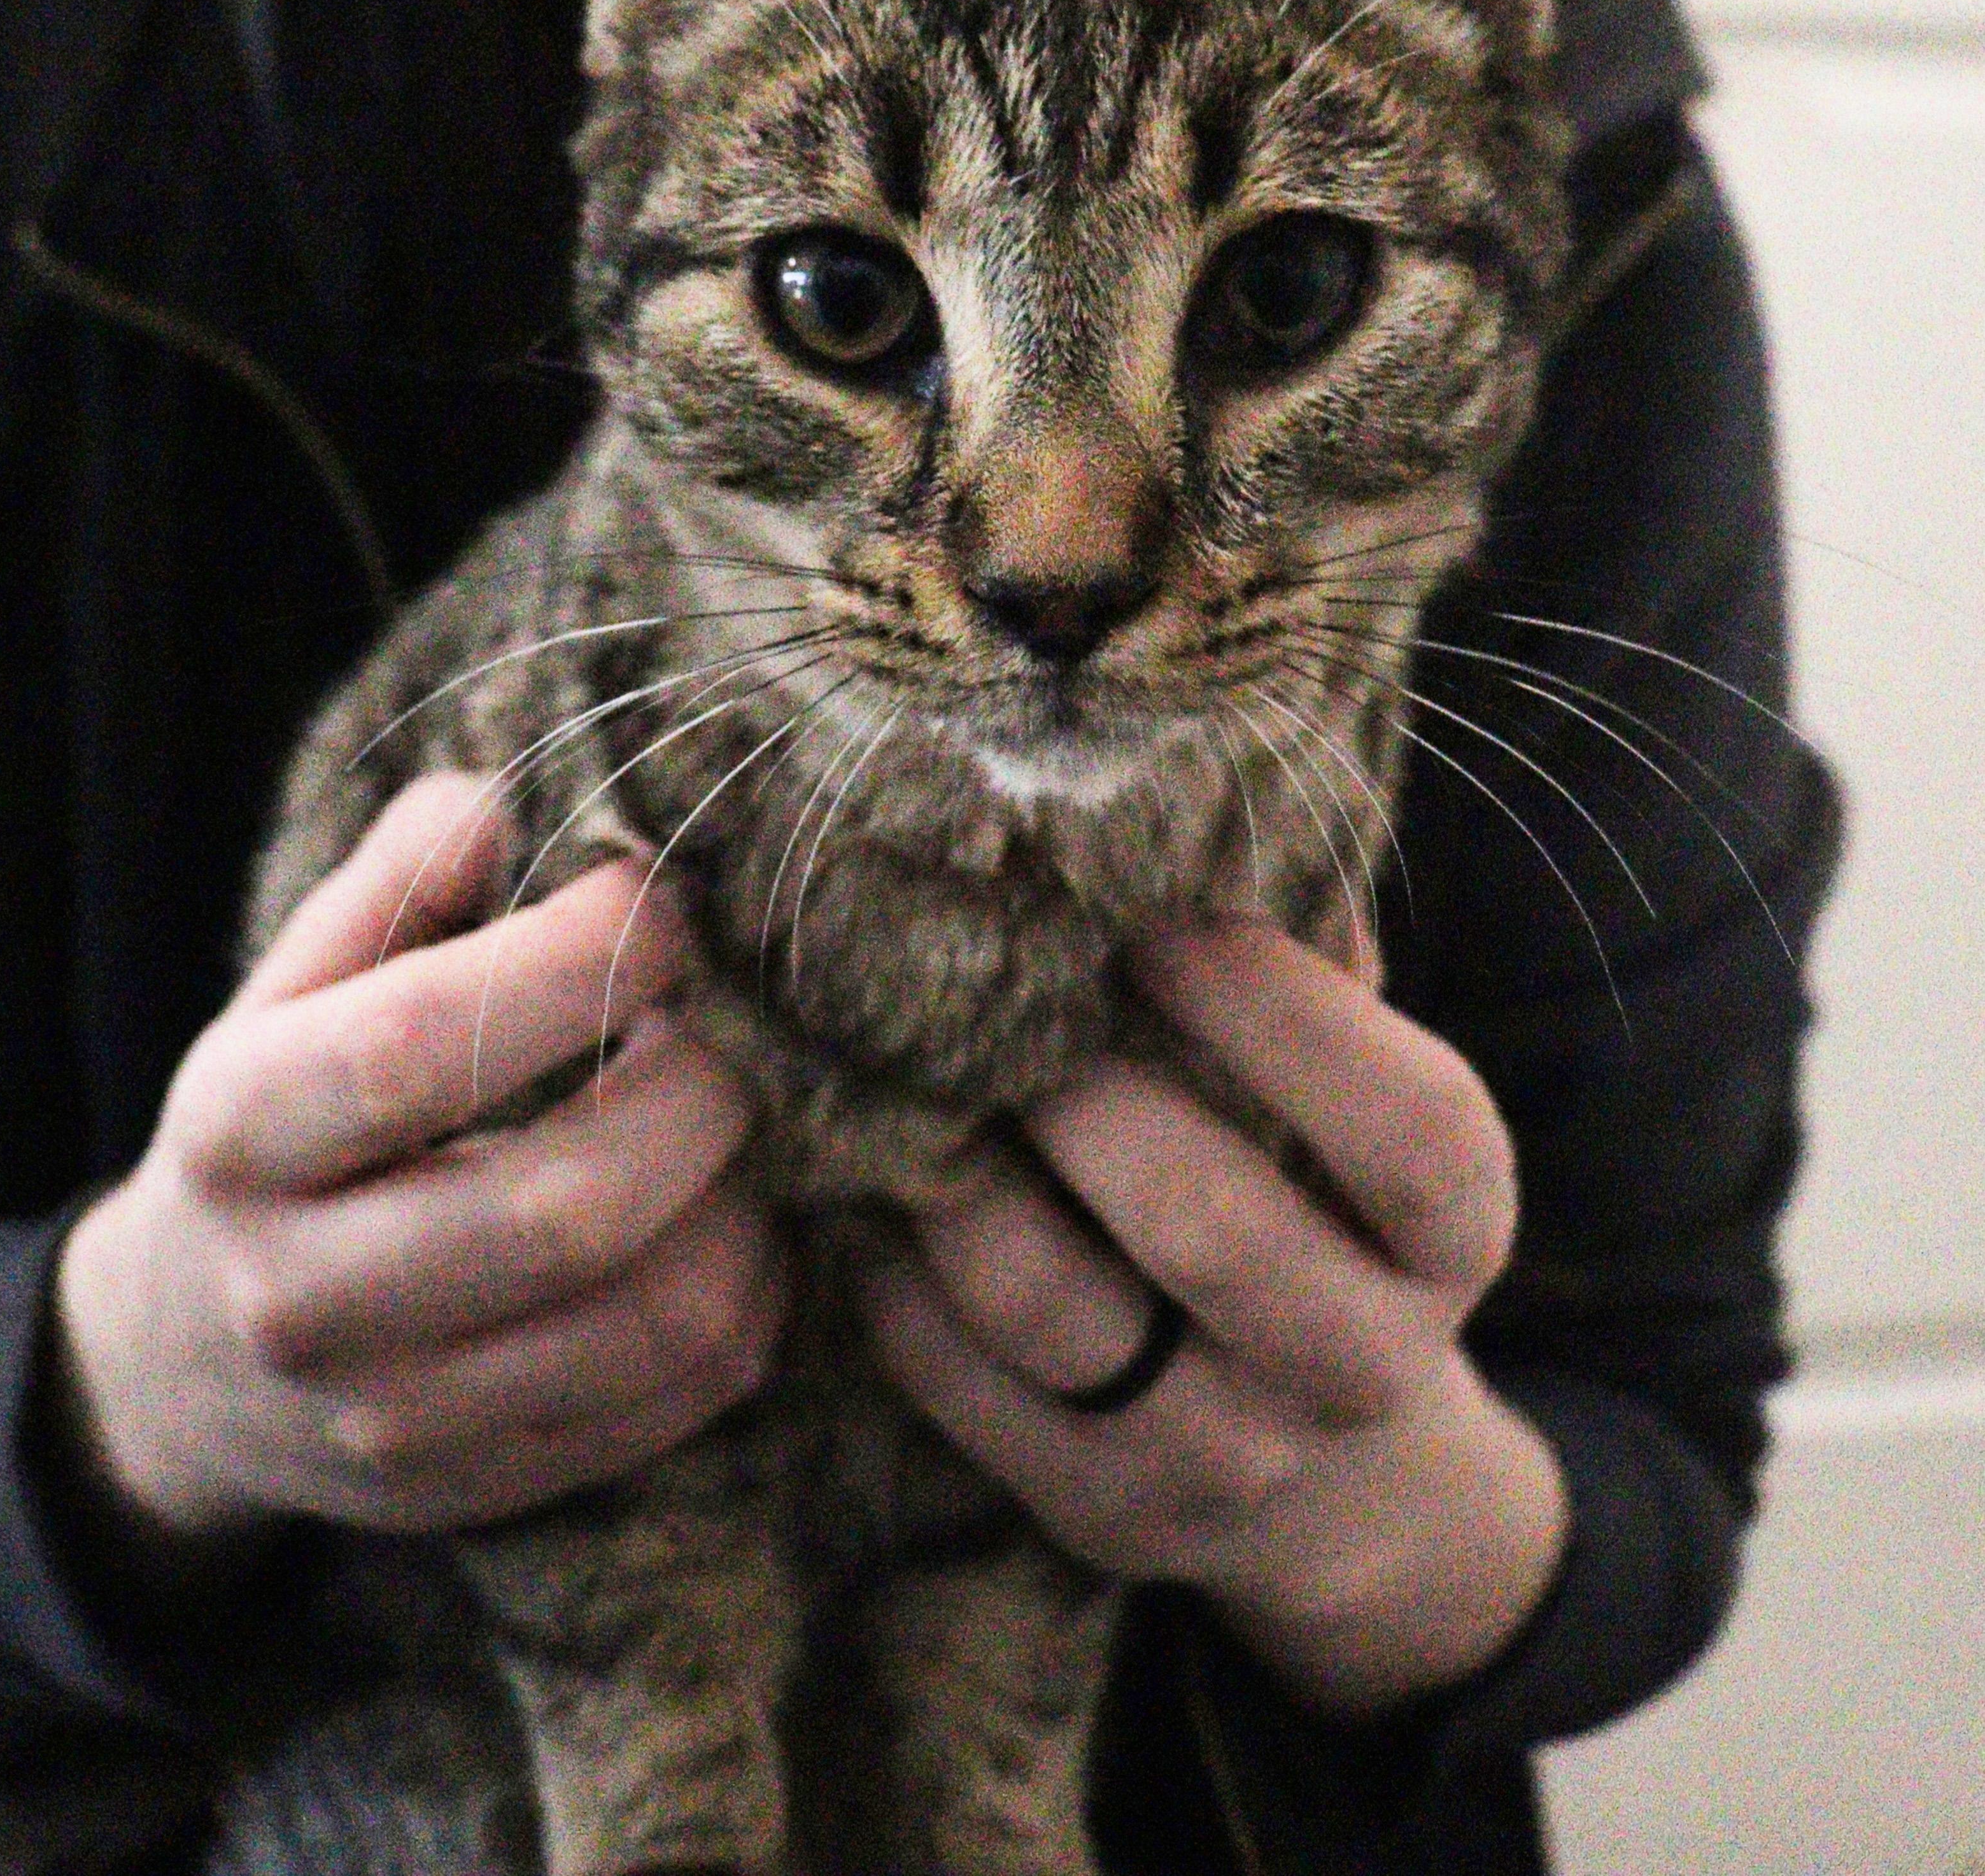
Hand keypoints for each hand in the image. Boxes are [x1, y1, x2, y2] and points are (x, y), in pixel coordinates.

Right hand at [54, 775, 785, 1555]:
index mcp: (241, 1133)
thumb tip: (496, 800)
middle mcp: (301, 1294)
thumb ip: (391, 883)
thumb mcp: (290, 990)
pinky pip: (681, 1396)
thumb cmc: (275, 1127)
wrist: (180, 1363)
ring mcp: (393, 1419)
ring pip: (652, 1320)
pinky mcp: (481, 1490)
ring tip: (741, 1120)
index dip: (578, 959)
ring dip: (746, 1201)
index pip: (422, 1045)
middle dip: (699, 1093)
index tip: (659, 906)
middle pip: (566, 1208)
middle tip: (730, 1027)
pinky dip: (751, 1295)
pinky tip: (731, 1217)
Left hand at [861, 917, 1568, 1718]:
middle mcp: (1363, 1365)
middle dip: (1082, 1090)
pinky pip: (955, 1375)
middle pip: (1211, 1227)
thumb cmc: (1322, 1198)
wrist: (1334, 1473)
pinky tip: (873, 1172)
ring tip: (904, 1068)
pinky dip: (893, 1263)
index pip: (1406, 1131)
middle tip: (997, 989)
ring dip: (960, 1170)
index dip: (1283, 1013)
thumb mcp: (1364, 1098)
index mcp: (1456, 1237)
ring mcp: (1228, 1460)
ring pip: (1055, 1307)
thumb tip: (1206, 815)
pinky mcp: (1098, 1514)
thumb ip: (1313, 971)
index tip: (1160, 915)